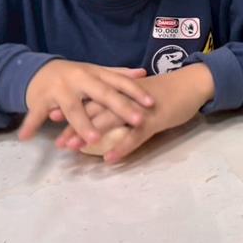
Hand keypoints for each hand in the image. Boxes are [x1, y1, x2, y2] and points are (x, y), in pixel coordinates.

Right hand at [22, 61, 153, 144]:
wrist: (39, 70)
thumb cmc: (75, 76)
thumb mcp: (96, 73)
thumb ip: (118, 75)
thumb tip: (143, 73)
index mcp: (95, 74)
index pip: (119, 83)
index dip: (136, 92)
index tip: (151, 103)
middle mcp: (79, 79)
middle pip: (102, 94)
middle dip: (120, 107)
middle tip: (138, 120)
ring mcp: (60, 89)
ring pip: (73, 108)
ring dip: (83, 124)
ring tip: (94, 139)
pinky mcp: (40, 99)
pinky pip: (35, 114)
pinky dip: (30, 125)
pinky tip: (26, 138)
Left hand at [55, 64, 214, 161]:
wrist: (193, 83)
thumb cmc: (169, 90)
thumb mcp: (142, 94)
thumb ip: (125, 101)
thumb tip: (109, 112)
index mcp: (122, 90)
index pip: (91, 98)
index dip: (71, 106)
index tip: (49, 115)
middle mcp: (126, 98)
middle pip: (94, 111)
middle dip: (73, 125)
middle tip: (56, 140)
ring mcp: (139, 109)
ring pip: (110, 121)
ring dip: (90, 134)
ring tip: (73, 148)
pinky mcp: (154, 120)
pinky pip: (136, 136)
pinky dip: (122, 147)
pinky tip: (110, 159)